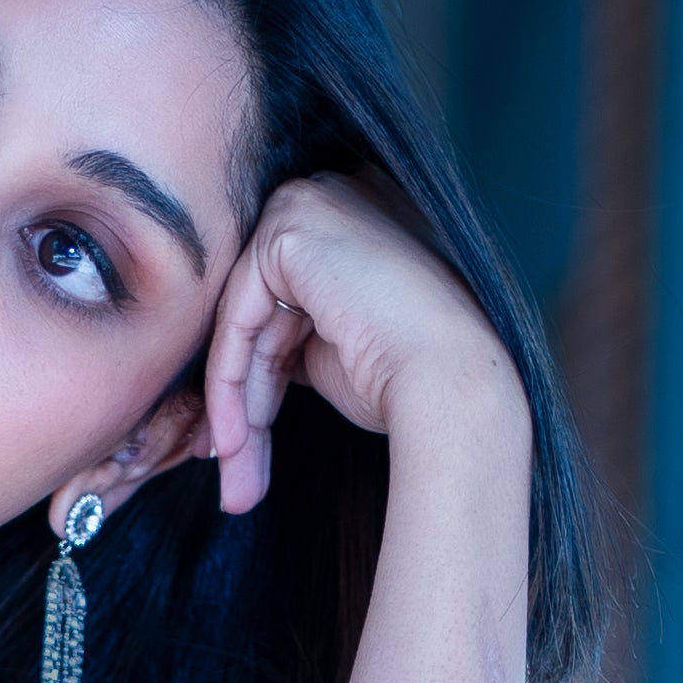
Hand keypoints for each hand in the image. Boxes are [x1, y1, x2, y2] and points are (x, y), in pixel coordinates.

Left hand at [199, 174, 521, 515]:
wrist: (453, 382)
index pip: (286, 305)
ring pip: (244, 321)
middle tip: (237, 478)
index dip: (261, 381)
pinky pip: (236, 316)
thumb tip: (244, 367)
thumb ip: (293, 340)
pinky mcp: (289, 224)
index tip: (245, 448)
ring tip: (238, 486)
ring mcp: (312, 201)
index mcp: (356, 222)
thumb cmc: (412, 379)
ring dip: (235, 410)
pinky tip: (231, 442)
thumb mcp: (337, 353)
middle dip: (244, 403)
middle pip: (261, 314)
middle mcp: (336, 196)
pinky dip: (228, 383)